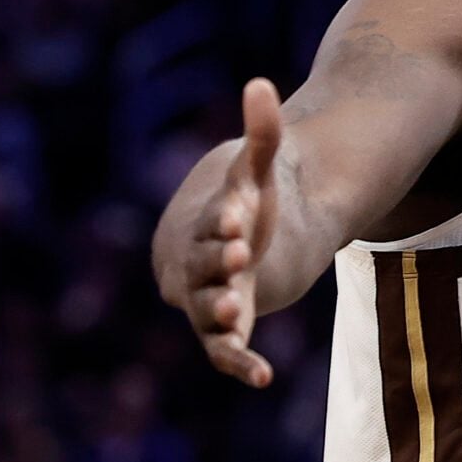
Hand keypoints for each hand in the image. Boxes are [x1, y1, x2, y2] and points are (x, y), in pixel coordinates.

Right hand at [164, 78, 282, 387]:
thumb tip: (261, 85)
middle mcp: (198, 266)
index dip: (221, 222)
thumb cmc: (244, 204)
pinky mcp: (226, 329)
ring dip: (216, 312)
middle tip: (237, 254)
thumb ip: (262, 134)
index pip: (207, 225)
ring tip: (230, 311)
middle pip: (200, 267)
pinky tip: (262, 376)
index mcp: (203, 225)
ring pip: (205, 312)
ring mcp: (209, 300)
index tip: (237, 217)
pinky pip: (223, 352)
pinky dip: (238, 363)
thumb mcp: (258, 171)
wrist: (232, 242)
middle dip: (216, 262)